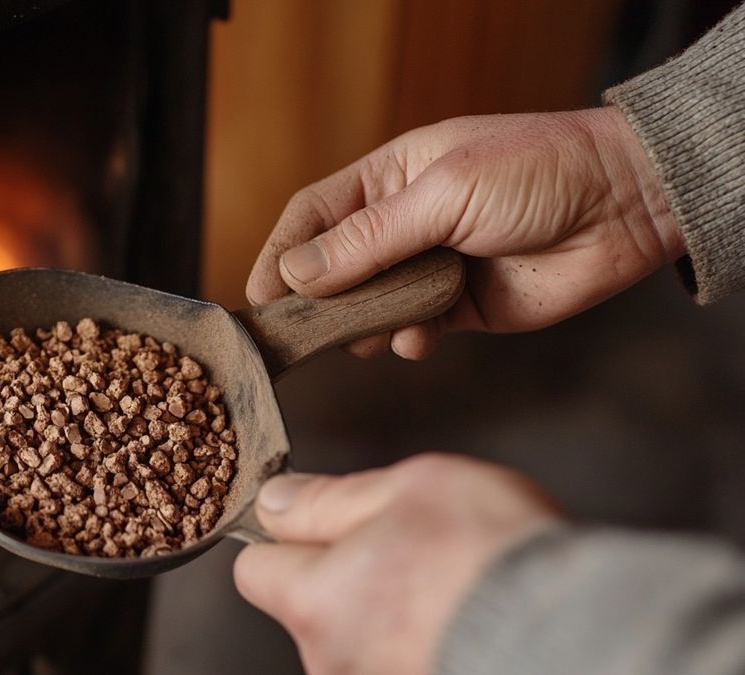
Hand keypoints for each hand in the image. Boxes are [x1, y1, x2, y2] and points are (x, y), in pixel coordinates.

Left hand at [233, 454, 561, 674]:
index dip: (289, 537)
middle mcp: (330, 662)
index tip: (327, 523)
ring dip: (392, 614)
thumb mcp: (410, 488)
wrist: (574, 636)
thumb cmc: (491, 558)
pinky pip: (400, 658)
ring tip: (453, 592)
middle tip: (413, 550)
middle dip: (349, 577)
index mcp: (313, 600)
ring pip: (360, 638)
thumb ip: (330, 499)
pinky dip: (424, 642)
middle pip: (312, 607)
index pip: (255, 568)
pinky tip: (467, 626)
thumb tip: (276, 501)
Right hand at [246, 108, 683, 358]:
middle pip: (335, 267)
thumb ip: (368, 240)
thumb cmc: (537, 172)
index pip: (314, 216)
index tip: (258, 296)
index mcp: (390, 178)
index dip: (280, 253)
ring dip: (361, 325)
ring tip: (362, 337)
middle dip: (316, 300)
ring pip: (370, 306)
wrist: (626, 204)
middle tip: (299, 334)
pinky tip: (418, 338)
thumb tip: (296, 274)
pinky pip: (413, 330)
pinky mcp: (462, 307)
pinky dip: (406, 339)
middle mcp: (403, 223)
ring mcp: (432, 267)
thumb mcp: (442, 195)